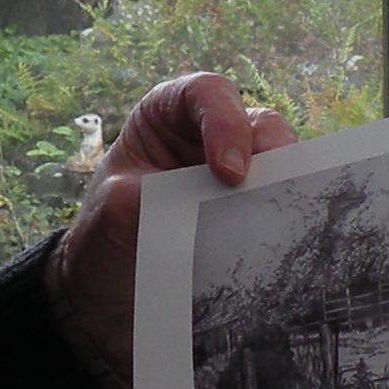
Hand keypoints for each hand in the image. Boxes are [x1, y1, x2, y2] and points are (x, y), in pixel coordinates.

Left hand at [48, 74, 293, 385]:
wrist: (106, 293)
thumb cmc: (103, 237)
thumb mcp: (113, 214)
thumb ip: (156, 200)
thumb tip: (210, 206)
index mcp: (166, 115)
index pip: (205, 94)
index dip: (226, 122)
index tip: (228, 172)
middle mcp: (208, 136)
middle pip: (259, 125)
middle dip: (272, 156)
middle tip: (273, 192)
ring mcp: (235, 175)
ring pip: (279, 167)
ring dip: (284, 191)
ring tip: (285, 222)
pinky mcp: (249, 212)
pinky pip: (280, 206)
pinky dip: (284, 219)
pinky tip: (284, 243)